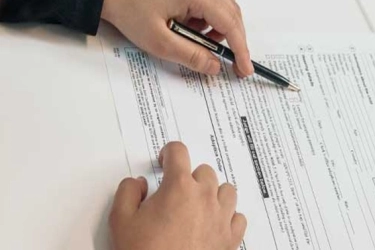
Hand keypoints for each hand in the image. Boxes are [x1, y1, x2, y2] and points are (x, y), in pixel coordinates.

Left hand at [101, 0, 253, 76]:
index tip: (245, 68)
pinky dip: (210, 13)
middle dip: (232, 38)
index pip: (230, 22)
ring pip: (224, 2)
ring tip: (196, 38)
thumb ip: (191, 56)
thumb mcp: (158, 41)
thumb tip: (215, 66)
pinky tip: (191, 24)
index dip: (240, 48)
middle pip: (232, 11)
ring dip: (220, 24)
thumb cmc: (128, 11)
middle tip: (229, 61)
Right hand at [109, 142, 246, 249]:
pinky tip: (215, 223)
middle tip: (176, 193)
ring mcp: (221, 216)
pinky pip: (237, 217)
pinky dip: (228, 217)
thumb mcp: (121, 220)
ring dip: (213, 193)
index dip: (169, 153)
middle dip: (189, 178)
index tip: (165, 160)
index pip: (179, 152)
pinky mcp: (230, 237)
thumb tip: (138, 183)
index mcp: (179, 187)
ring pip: (226, 190)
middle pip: (204, 171)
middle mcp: (205, 196)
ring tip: (197, 206)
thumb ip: (127, 192)